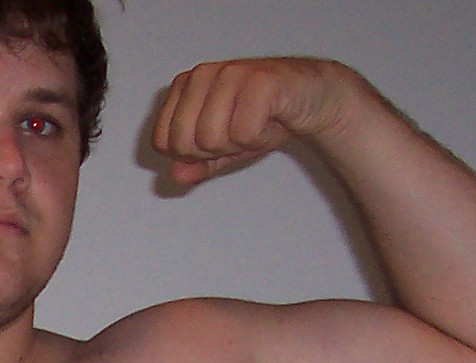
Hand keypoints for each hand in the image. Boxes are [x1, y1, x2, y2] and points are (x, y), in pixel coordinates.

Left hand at [152, 58, 352, 184]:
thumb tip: (175, 175)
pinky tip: (272, 121)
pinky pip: (243, 133)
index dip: (192, 154)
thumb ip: (196, 164)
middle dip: (215, 150)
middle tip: (240, 132)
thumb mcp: (223, 147)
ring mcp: (229, 74)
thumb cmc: (265, 115)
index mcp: (185, 86)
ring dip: (240, 144)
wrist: (312, 98)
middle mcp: (202, 75)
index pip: (164, 141)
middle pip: (184, 143)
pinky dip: (260, 138)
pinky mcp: (258, 80)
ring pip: (210, 138)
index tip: (218, 139)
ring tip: (257, 123)